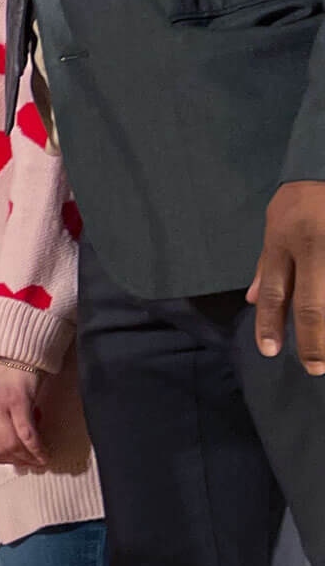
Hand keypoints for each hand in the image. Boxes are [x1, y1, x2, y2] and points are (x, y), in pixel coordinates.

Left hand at [0, 358, 48, 467]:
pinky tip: (44, 454)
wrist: (15, 352)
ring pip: (12, 444)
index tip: (11, 462)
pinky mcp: (17, 402)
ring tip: (40, 459)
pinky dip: (37, 448)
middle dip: (16, 460)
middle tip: (31, 464)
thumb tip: (6, 453)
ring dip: (28, 457)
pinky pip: (27, 434)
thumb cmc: (3, 378)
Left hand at [249, 179, 324, 374]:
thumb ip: (266, 264)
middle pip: (312, 304)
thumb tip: (252, 300)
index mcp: (284, 244)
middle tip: (314, 366)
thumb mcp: (275, 225)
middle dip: (312, 341)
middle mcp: (313, 247)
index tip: (268, 351)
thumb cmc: (302, 199)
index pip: (274, 292)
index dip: (270, 324)